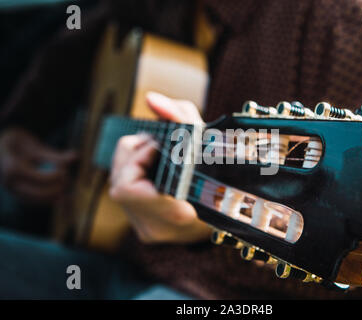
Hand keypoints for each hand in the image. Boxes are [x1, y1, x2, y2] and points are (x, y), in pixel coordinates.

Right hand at [0, 127, 76, 203]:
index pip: (37, 177)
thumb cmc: (17, 142)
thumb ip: (53, 154)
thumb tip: (75, 156)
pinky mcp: (15, 194)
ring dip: (52, 196)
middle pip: (37, 193)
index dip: (53, 177)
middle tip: (67, 179)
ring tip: (63, 185)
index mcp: (12, 166)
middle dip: (55, 189)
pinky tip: (58, 194)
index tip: (64, 171)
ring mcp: (11, 189)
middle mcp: (9, 181)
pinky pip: (32, 201)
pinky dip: (46, 199)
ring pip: (35, 200)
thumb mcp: (33, 144)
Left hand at [109, 92, 210, 243]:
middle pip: (119, 176)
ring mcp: (147, 230)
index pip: (128, 185)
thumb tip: (151, 99)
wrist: (229, 216)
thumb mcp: (204, 140)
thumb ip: (178, 116)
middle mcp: (155, 226)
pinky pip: (126, 194)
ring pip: (118, 182)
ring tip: (157, 154)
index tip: (160, 145)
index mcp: (174, 213)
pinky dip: (136, 174)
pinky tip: (155, 169)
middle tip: (158, 144)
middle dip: (136, 153)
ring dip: (134, 161)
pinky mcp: (143, 231)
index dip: (140, 158)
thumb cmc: (221, 177)